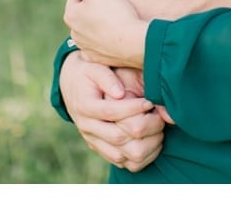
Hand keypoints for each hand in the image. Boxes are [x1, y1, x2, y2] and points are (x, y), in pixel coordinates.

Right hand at [59, 52, 165, 172]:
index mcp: (85, 106)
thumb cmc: (89, 73)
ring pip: (122, 155)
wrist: (71, 86)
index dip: (134, 108)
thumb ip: (107, 78)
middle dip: (144, 127)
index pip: (111, 112)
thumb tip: (120, 93)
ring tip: (158, 128)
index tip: (150, 101)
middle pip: (118, 137)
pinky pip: (122, 162)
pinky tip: (152, 142)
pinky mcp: (100, 149)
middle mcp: (87, 127)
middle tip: (158, 114)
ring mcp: (93, 141)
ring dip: (145, 145)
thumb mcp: (96, 67)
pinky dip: (140, 157)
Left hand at [65, 0, 148, 69]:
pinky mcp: (97, 58)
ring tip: (116, 19)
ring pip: (91, 28)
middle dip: (94, 6)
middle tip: (113, 4)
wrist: (133, 42)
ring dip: (99, 22)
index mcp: (71, 15)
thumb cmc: (115, 12)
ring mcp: (85, 48)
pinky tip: (115, 35)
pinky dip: (105, 38)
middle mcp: (74, 34)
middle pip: (83, 11)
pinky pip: (99, 43)